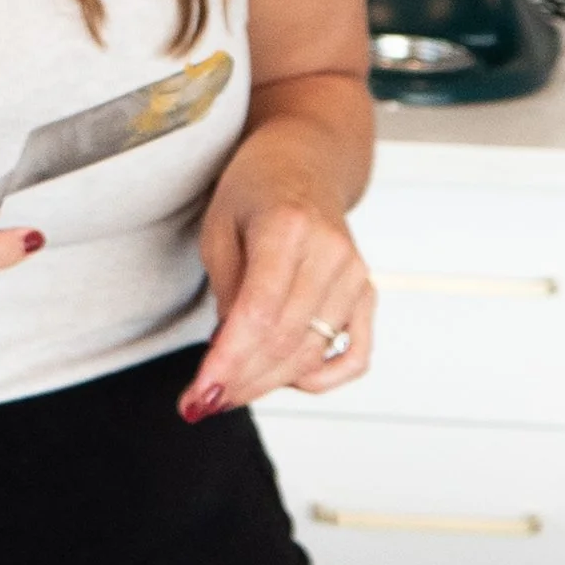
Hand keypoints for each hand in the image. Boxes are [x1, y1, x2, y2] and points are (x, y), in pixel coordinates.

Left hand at [184, 164, 373, 418]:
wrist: (303, 162)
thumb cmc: (251, 190)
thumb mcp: (220, 226)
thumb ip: (227, 291)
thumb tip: (230, 357)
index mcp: (288, 226)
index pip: (258, 314)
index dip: (228, 362)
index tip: (197, 397)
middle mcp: (331, 253)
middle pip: (284, 342)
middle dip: (240, 380)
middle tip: (202, 402)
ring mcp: (356, 275)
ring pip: (312, 355)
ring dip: (268, 383)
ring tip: (229, 390)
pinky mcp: (367, 293)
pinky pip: (354, 356)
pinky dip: (320, 379)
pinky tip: (284, 380)